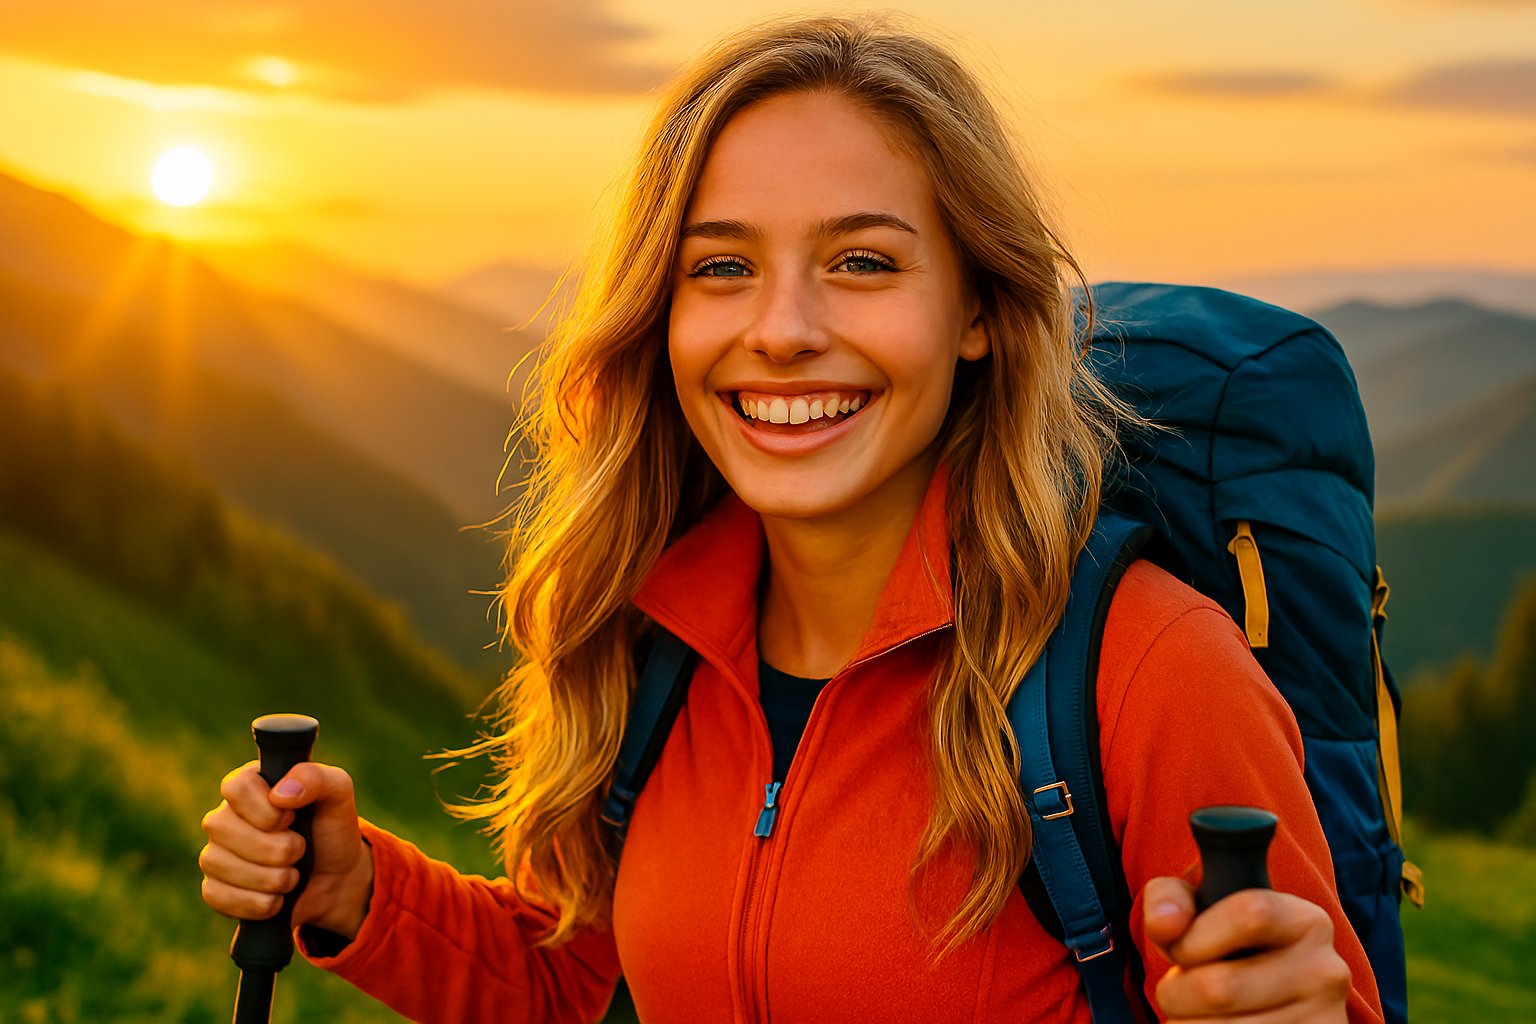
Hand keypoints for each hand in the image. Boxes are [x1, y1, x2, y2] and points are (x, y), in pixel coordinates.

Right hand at [200, 760, 373, 939]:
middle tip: (300, 849)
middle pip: (225, 828)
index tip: (291, 819)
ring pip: (222, 866)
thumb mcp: (338, 794)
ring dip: (273, 878)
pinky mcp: (215, 889)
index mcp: (250, 785)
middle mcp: (225, 816)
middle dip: (277, 849)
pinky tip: (278, 897)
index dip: (266, 810)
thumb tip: (280, 794)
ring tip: (292, 873)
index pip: (235, 787)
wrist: (336, 880)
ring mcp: (215, 853)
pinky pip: (219, 898)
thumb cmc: (331, 829)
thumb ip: (316, 778)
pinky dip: (260, 903)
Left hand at [1142, 877, 1350, 1021]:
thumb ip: (1169, 899)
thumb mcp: (1199, 910)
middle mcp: (1325, 970)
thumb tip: (1165, 924)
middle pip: (1221, 989)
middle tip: (1177, 991)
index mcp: (1305, 921)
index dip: (1196, 938)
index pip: (1250, 915)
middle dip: (1176, 993)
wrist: (1267, 1001)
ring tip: (1197, 1012)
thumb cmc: (1223, 948)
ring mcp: (1322, 1019)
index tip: (1180, 951)